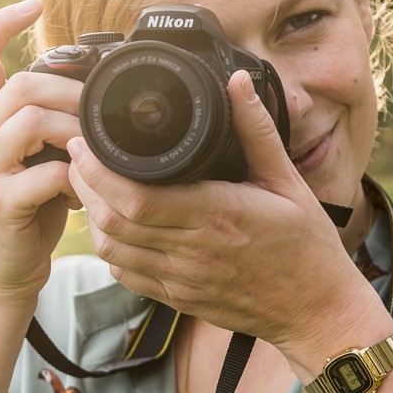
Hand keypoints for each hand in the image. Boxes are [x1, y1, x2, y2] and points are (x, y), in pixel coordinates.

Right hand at [0, 0, 84, 303]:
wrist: (7, 273)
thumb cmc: (33, 213)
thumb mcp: (40, 159)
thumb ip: (54, 125)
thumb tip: (97, 90)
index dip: (1, 25)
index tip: (35, 4)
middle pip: (20, 85)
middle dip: (70, 91)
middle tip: (100, 114)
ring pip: (31, 120)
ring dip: (76, 130)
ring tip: (96, 150)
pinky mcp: (0, 203)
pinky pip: (46, 172)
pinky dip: (77, 176)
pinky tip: (87, 190)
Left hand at [67, 70, 388, 366]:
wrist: (316, 312)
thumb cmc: (307, 246)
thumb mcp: (288, 181)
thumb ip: (256, 131)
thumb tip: (237, 81)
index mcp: (218, 216)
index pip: (137, 198)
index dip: (99, 172)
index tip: (84, 144)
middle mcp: (193, 251)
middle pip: (113, 221)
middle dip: (85, 187)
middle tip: (76, 157)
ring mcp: (182, 279)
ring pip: (113, 251)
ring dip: (92, 218)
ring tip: (87, 187)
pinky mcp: (178, 299)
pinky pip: (127, 275)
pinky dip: (110, 250)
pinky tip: (111, 225)